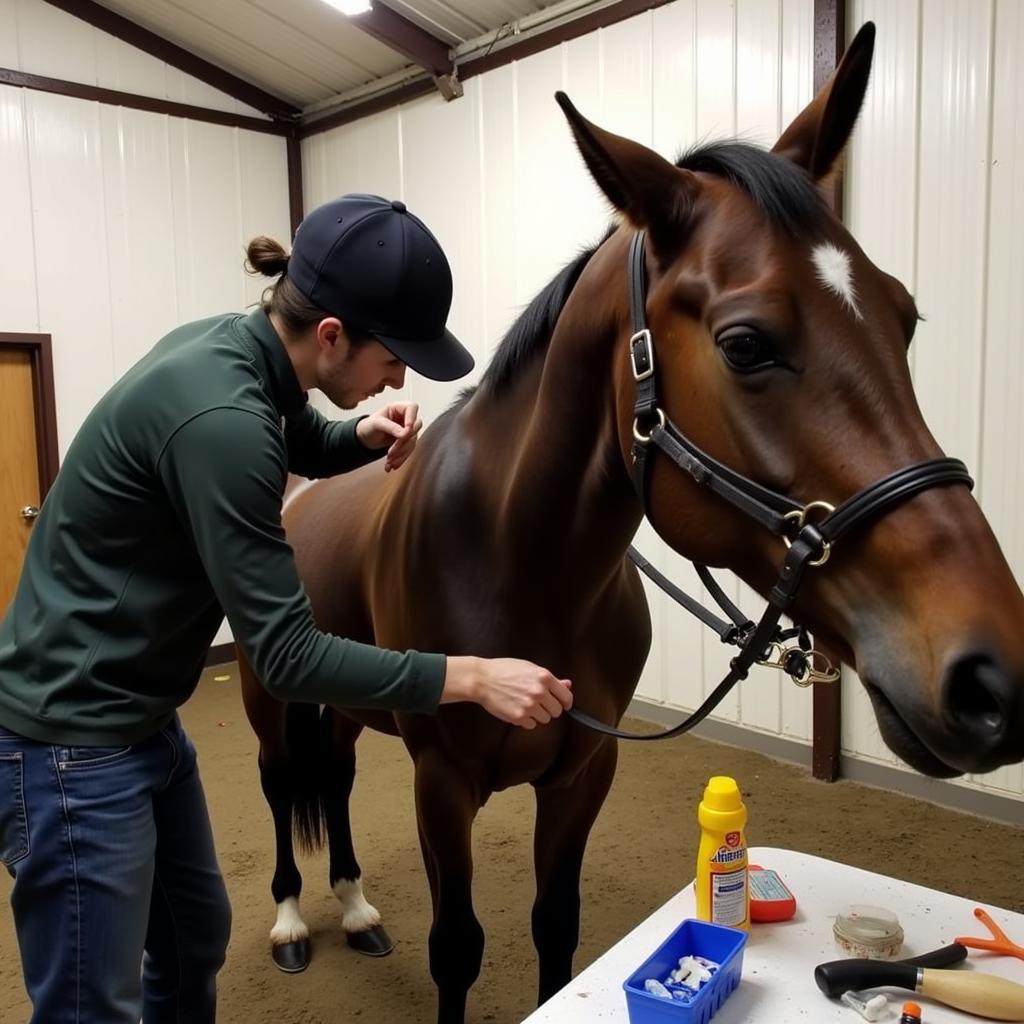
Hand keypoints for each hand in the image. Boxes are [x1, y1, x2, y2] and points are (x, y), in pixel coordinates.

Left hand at [356, 403, 422, 471]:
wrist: (366, 438)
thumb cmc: (369, 426)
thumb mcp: (377, 424)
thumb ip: (390, 427)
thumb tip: (404, 434)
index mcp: (398, 408)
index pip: (412, 408)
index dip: (412, 419)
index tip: (406, 431)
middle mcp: (405, 417)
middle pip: (415, 427)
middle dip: (403, 442)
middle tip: (391, 451)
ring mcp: (408, 429)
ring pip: (412, 441)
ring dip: (401, 453)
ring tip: (389, 461)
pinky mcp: (407, 441)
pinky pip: (409, 450)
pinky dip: (401, 458)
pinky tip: (392, 465)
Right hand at [441, 656, 572, 728]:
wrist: (482, 680)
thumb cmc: (504, 670)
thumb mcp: (529, 668)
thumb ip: (550, 679)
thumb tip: (567, 685)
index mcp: (544, 677)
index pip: (566, 696)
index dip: (565, 702)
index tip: (563, 705)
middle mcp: (539, 692)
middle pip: (557, 711)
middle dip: (549, 708)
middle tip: (538, 703)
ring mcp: (529, 706)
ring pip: (545, 719)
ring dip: (537, 715)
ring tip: (524, 704)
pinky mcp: (519, 717)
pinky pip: (531, 725)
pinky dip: (526, 720)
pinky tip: (517, 709)